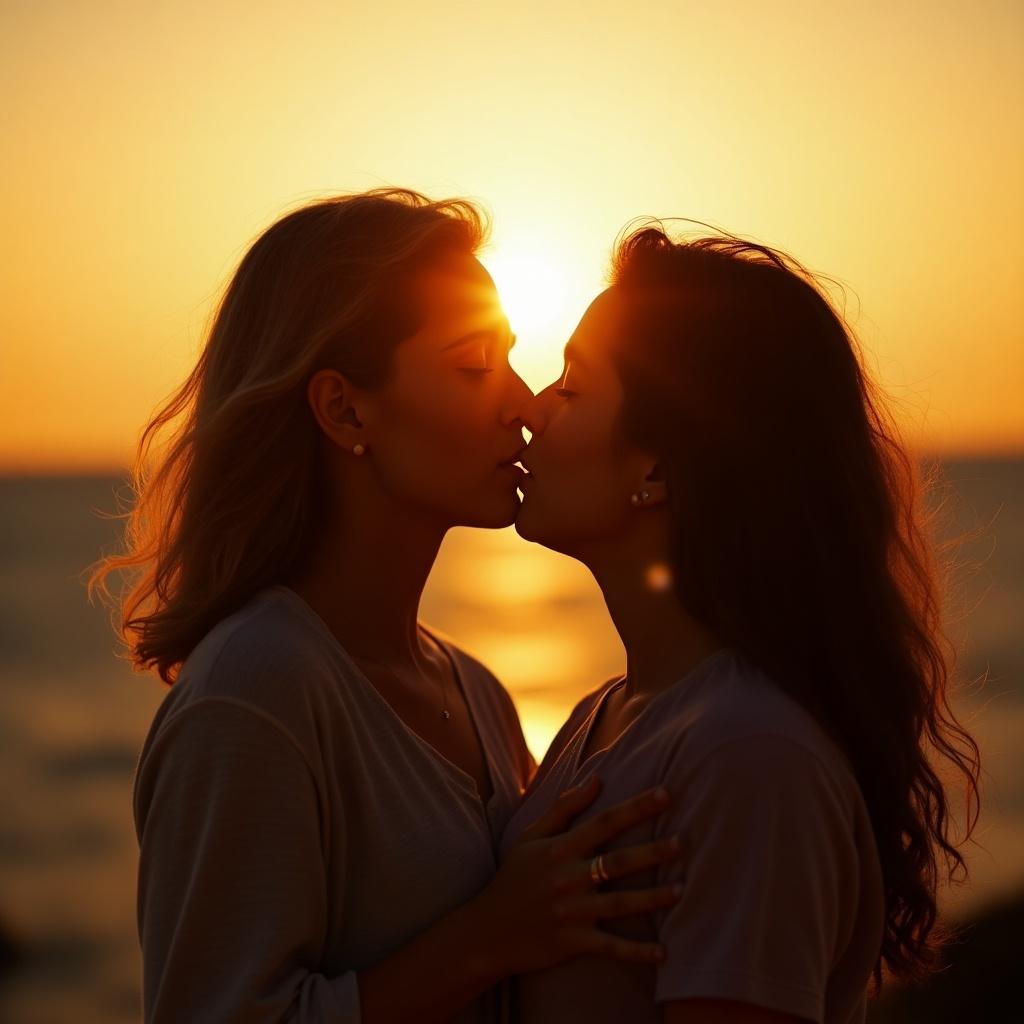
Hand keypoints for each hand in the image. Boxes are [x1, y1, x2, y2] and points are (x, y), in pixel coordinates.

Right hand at [471, 777, 680, 974]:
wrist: (487, 930)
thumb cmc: (513, 878)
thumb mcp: (531, 837)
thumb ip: (564, 808)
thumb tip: (597, 780)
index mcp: (560, 849)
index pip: (605, 822)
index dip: (636, 807)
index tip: (666, 794)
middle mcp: (569, 878)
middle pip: (619, 861)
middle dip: (653, 851)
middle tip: (684, 842)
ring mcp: (572, 912)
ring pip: (621, 903)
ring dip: (653, 898)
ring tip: (681, 890)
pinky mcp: (573, 943)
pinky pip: (611, 947)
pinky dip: (637, 952)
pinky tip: (663, 952)